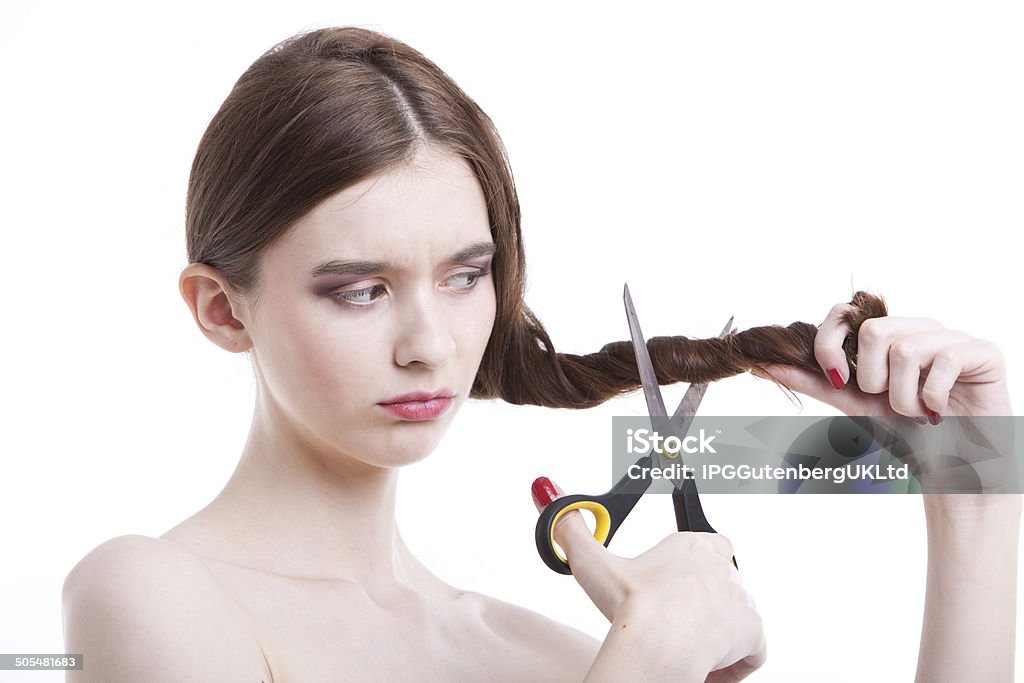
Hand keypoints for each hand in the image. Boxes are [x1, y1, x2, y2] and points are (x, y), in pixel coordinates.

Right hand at [532, 477, 766, 681]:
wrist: (657, 642)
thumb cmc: (631, 605)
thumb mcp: (592, 564)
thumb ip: (569, 530)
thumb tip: (545, 491)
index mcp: (691, 546)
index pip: (713, 544)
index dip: (700, 565)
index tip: (681, 586)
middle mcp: (721, 569)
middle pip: (723, 586)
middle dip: (704, 608)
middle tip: (676, 627)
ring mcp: (740, 601)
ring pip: (737, 619)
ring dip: (719, 636)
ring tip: (688, 651)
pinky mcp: (752, 633)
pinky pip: (753, 651)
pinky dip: (735, 663)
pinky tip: (707, 670)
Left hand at [751, 304, 1015, 493]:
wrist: (951, 465)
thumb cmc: (902, 430)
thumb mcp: (849, 403)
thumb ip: (810, 380)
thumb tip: (763, 363)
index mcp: (884, 333)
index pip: (844, 313)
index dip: (830, 343)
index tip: (836, 379)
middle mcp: (916, 326)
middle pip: (873, 330)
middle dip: (872, 379)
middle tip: (889, 402)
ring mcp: (950, 335)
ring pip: (905, 349)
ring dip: (903, 397)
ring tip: (917, 411)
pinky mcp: (981, 350)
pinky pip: (944, 360)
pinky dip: (933, 398)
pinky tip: (940, 411)